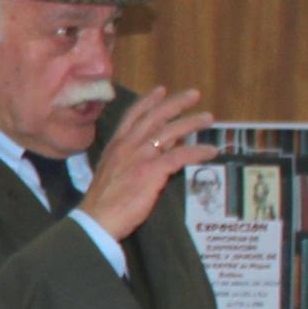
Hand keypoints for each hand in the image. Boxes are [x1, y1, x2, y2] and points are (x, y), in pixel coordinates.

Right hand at [80, 86, 217, 240]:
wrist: (96, 218)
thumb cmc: (103, 201)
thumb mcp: (113, 171)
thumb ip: (133, 157)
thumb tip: (158, 149)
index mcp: (116, 145)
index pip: (133, 115)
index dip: (148, 101)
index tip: (161, 90)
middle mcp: (128, 145)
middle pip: (155, 117)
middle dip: (176, 103)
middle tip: (194, 95)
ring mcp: (140, 156)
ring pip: (170, 131)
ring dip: (191, 122)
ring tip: (207, 118)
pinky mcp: (152, 171)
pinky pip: (180, 155)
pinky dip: (197, 151)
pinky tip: (210, 151)